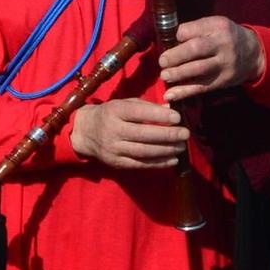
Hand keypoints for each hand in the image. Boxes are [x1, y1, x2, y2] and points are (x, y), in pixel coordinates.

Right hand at [69, 97, 189, 169]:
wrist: (84, 132)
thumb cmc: (110, 114)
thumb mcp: (124, 104)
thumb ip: (147, 107)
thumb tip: (172, 110)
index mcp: (114, 111)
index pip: (139, 113)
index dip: (160, 115)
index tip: (177, 117)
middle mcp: (113, 130)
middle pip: (144, 134)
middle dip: (168, 134)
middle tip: (185, 134)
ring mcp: (113, 148)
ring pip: (144, 151)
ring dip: (166, 150)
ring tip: (181, 147)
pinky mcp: (116, 162)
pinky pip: (140, 164)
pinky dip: (158, 163)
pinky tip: (172, 159)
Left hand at [158, 16, 262, 104]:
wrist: (253, 53)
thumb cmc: (224, 37)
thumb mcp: (214, 26)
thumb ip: (195, 30)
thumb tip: (167, 41)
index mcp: (217, 26)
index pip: (192, 30)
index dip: (179, 36)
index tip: (172, 40)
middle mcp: (223, 44)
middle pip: (196, 49)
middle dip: (175, 56)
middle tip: (162, 61)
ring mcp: (224, 63)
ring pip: (198, 69)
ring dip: (178, 74)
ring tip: (164, 76)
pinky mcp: (224, 80)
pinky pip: (202, 87)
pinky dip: (184, 92)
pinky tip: (170, 95)